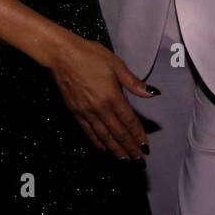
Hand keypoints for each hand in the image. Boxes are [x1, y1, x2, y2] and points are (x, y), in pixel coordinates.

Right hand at [46, 33, 153, 158]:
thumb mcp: (116, 65)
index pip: (129, 121)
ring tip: (124, 159)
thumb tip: (151, 93)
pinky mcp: (75, 112)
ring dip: (115, 149)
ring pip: (103, 136)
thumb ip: (133, 83)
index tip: (144, 146)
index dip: (137, 135)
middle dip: (129, 147)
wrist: (63, 55)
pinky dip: (97, 141)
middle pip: (117, 133)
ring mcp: (86, 112)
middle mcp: (100, 109)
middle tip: (138, 159)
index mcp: (112, 97)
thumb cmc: (91, 55)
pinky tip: (102, 148)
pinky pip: (88, 131)